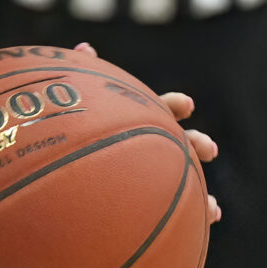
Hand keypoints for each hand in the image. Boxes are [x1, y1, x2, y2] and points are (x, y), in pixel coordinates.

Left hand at [76, 49, 222, 223]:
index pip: (159, 108)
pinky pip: (176, 210)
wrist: (52, 182)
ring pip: (184, 179)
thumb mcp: (68, 105)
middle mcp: (148, 146)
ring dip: (203, 191)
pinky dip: (197, 215)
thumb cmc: (61, 136)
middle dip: (197, 143)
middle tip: (209, 148)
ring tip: (213, 206)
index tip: (186, 105)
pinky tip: (207, 219)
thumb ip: (80, 76)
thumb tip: (84, 48)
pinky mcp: (147, 201)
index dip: (173, 105)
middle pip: (180, 142)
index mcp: (134, 121)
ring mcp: (150, 174)